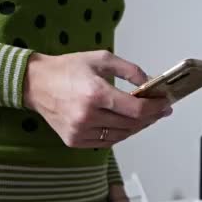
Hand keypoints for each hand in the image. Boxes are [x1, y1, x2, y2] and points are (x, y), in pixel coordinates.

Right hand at [23, 50, 172, 147]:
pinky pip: (106, 141)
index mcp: (95, 93)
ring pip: (121, 135)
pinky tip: (127, 124)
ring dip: (137, 127)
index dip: (156, 108)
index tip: (167, 104)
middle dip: (151, 117)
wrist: (34, 83)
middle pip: (131, 124)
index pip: (136, 109)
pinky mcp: (74, 141)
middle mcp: (87, 116)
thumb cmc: (67, 68)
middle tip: (161, 110)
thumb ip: (129, 70)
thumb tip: (151, 83)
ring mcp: (80, 132)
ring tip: (146, 117)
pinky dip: (120, 134)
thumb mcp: (101, 59)